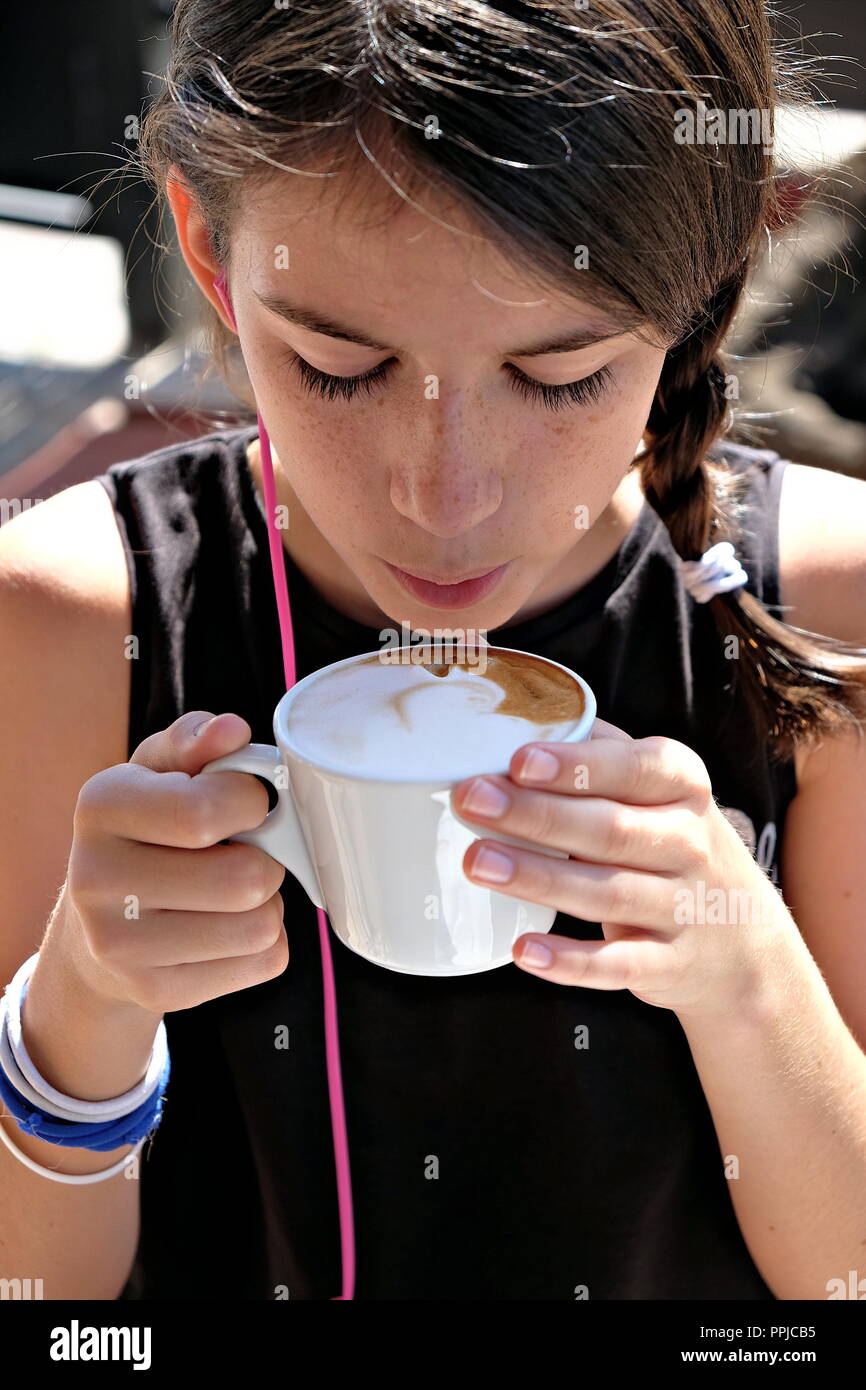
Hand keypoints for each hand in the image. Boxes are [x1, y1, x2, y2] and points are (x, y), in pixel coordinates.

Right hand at [62, 710, 287, 1013]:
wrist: (100, 925)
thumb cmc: (147, 829)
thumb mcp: (160, 770)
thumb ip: (196, 741)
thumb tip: (232, 731)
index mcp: (101, 806)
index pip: (206, 812)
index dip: (253, 802)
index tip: (248, 802)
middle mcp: (98, 878)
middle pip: (245, 879)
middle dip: (266, 860)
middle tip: (245, 852)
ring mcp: (121, 945)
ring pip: (261, 926)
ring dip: (268, 903)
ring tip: (234, 890)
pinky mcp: (156, 991)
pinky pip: (263, 963)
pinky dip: (265, 942)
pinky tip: (228, 926)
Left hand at [450, 717, 796, 1019]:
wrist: (744, 941)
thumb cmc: (674, 843)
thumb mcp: (660, 789)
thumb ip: (600, 752)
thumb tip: (520, 715)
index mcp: (682, 786)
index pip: (634, 768)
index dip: (577, 766)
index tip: (519, 760)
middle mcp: (687, 843)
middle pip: (609, 827)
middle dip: (536, 814)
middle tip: (471, 800)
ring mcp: (681, 907)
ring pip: (606, 891)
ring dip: (538, 878)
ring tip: (477, 863)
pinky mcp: (667, 964)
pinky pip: (617, 964)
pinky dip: (571, 961)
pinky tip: (524, 950)